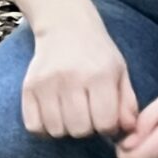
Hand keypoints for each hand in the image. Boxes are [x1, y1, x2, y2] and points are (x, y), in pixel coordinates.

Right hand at [21, 20, 137, 138]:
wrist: (65, 26)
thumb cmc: (97, 54)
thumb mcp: (120, 72)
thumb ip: (127, 103)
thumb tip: (128, 130)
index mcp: (100, 75)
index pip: (104, 123)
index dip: (108, 127)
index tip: (106, 118)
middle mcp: (72, 78)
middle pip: (80, 130)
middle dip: (87, 128)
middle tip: (87, 114)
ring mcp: (47, 83)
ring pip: (57, 130)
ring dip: (66, 129)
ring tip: (71, 113)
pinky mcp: (28, 87)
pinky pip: (34, 126)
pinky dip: (44, 128)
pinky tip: (53, 115)